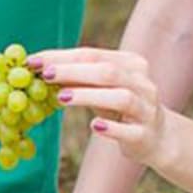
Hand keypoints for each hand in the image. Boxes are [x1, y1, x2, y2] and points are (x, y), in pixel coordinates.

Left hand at [29, 45, 170, 171]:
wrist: (158, 138)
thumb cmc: (121, 108)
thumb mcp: (102, 89)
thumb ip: (78, 78)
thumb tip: (39, 68)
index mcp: (131, 64)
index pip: (93, 54)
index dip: (62, 57)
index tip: (34, 61)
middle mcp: (142, 84)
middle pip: (108, 72)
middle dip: (73, 71)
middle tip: (46, 75)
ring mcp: (146, 110)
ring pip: (121, 97)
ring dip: (89, 96)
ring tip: (62, 98)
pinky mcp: (145, 136)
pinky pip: (130, 131)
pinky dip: (112, 128)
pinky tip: (94, 126)